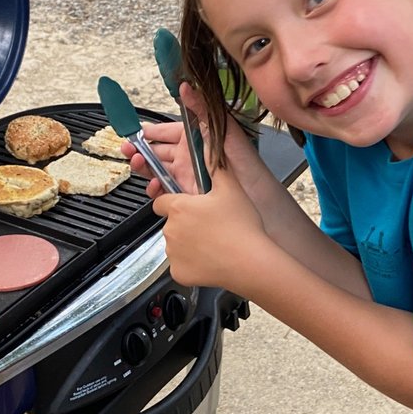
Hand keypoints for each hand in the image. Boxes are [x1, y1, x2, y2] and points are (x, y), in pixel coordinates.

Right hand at [124, 83, 264, 199]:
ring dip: (143, 166)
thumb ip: (201, 108)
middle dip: (140, 148)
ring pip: (156, 169)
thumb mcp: (222, 129)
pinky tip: (154, 185)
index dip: (150, 131)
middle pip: (157, 150)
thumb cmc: (245, 163)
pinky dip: (155, 189)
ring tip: (136, 162)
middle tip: (127, 147)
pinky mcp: (186, 194)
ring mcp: (187, 175)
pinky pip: (164, 191)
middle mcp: (190, 155)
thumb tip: (186, 86)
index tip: (134, 130)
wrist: (256, 196)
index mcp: (197, 137)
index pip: (167, 131)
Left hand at [152, 162, 269, 292]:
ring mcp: (173, 253)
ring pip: (175, 245)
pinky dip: (191, 264)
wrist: (250, 262)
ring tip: (213, 243)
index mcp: (178, 207)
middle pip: (171, 224)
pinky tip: (210, 259)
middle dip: (185, 224)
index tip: (189, 208)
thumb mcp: (230, 188)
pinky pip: (181, 266)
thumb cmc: (242, 227)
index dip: (175, 203)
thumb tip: (210, 140)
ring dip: (188, 244)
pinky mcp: (178, 273)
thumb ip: (215, 163)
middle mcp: (170, 230)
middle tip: (209, 226)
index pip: (161, 201)